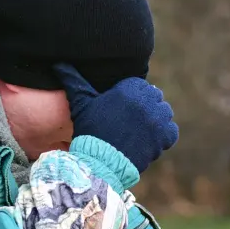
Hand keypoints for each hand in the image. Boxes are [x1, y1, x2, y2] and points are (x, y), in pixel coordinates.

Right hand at [55, 64, 179, 173]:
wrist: (99, 163)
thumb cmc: (89, 131)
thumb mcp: (81, 103)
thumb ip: (74, 81)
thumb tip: (58, 64)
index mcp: (130, 87)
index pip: (140, 86)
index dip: (131, 99)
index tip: (121, 111)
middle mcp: (147, 100)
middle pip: (154, 99)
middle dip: (144, 109)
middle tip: (129, 124)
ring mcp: (158, 119)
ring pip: (164, 114)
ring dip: (155, 122)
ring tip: (138, 133)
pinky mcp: (165, 137)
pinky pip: (171, 132)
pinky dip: (163, 137)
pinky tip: (147, 142)